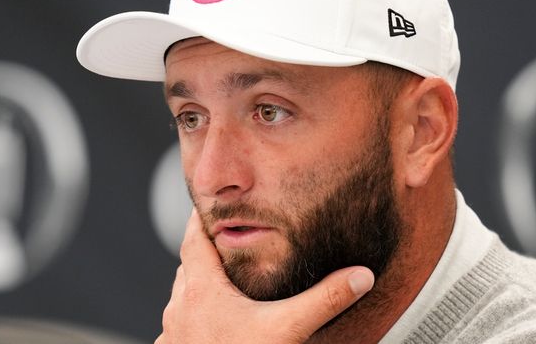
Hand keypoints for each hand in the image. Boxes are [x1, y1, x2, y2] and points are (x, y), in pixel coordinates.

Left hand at [155, 209, 374, 342]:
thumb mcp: (287, 330)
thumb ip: (324, 300)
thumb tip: (360, 276)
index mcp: (201, 290)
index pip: (192, 239)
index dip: (199, 219)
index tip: (207, 205)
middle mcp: (180, 306)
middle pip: (188, 266)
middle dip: (206, 253)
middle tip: (226, 242)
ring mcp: (174, 332)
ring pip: (183, 296)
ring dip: (199, 286)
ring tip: (223, 282)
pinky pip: (180, 325)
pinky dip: (194, 316)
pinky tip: (214, 325)